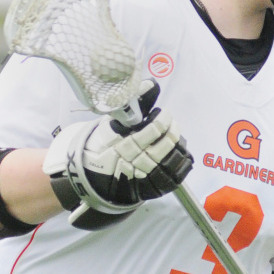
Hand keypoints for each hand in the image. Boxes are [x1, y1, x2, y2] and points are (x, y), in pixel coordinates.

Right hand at [44, 82, 191, 217]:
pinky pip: (171, 179)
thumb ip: (133, 105)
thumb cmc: (103, 144)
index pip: (153, 130)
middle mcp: (133, 161)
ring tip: (176, 138)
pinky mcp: (148, 189)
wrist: (91, 174)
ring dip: (179, 148)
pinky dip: (180, 167)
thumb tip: (151, 84)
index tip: (164, 114)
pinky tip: (182, 156)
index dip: (163, 120)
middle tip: (173, 124)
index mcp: (123, 143)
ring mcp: (142, 177)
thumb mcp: (112, 123)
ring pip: (170, 162)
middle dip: (173, 132)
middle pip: (164, 146)